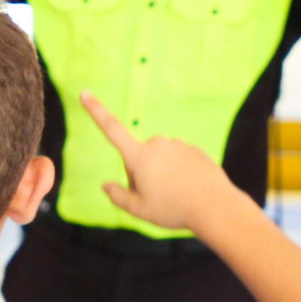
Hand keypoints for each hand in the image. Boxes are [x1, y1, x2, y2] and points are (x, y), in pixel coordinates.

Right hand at [80, 90, 237, 231]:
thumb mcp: (138, 209)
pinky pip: (178, 160)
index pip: (111, 129)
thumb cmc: (173, 209)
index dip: (95, 110)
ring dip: (161, 173)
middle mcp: (157, 144)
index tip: (84, 92)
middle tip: (155, 196)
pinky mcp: (193, 150)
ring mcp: (177, 145)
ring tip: (175, 195)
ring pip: (159, 159)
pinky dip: (179, 173)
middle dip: (141, 173)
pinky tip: (188, 188)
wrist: (216, 207)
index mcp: (139, 156)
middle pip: (138, 156)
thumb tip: (106, 185)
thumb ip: (117, 195)